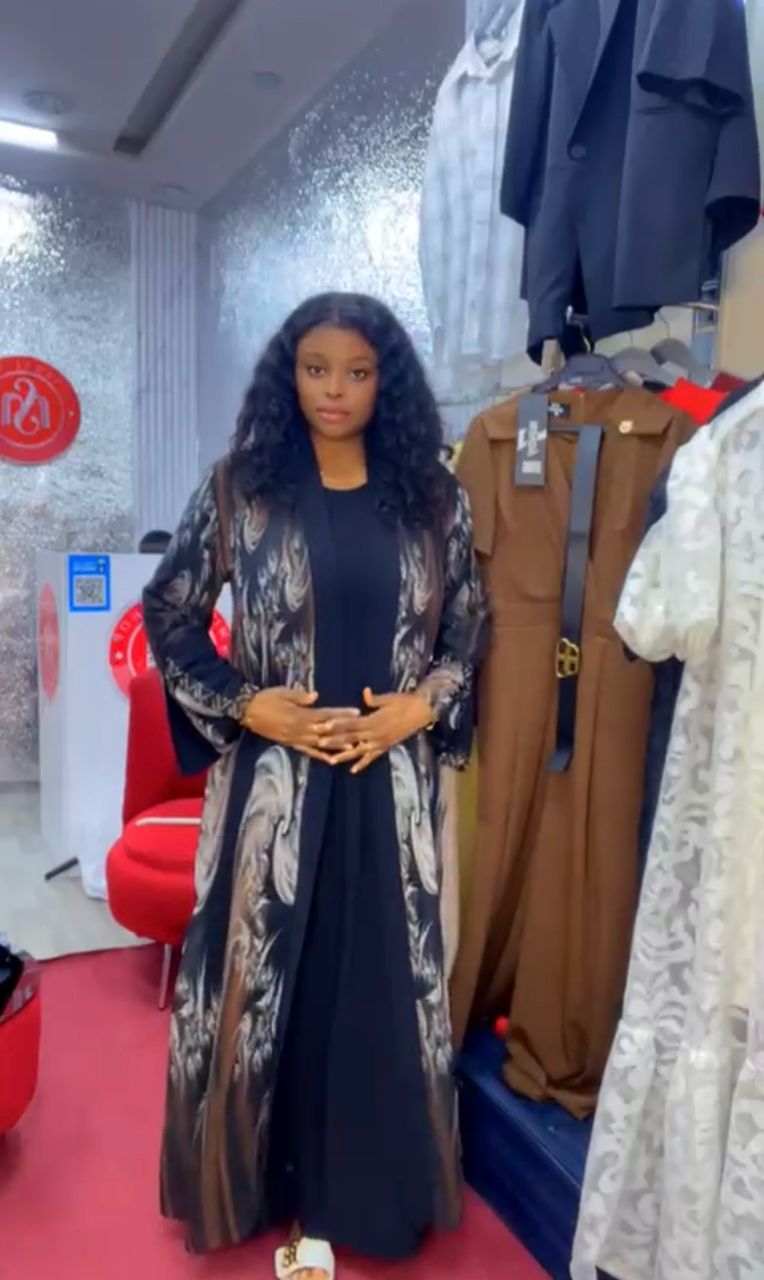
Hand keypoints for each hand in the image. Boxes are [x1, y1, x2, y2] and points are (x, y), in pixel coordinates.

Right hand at [240, 688, 359, 763]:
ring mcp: (296, 738)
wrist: (248, 711)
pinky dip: (320, 756)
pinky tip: (331, 760)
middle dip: (344, 731)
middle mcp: (300, 729)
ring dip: (336, 746)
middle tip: (361, 732)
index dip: (341, 714)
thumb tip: (316, 696)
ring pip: (320, 744)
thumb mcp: (282, 692)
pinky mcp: (291, 744)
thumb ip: (300, 696)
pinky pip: (308, 751)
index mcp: (300, 714)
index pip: (325, 714)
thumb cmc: (266, 698)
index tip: (355, 712)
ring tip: (353, 748)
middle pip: (326, 731)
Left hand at [321, 687, 434, 774]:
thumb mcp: (390, 698)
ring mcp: (380, 742)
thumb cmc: (405, 702)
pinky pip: (372, 757)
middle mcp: (375, 733)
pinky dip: (362, 764)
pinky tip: (352, 770)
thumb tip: (365, 692)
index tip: (323, 725)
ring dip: (344, 756)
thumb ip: (375, 699)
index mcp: (374, 720)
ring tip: (330, 761)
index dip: (337, 724)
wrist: (422, 712)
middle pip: (351, 738)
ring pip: (358, 751)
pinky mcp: (385, 747)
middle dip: (334, 741)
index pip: (351, 723)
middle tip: (318, 743)